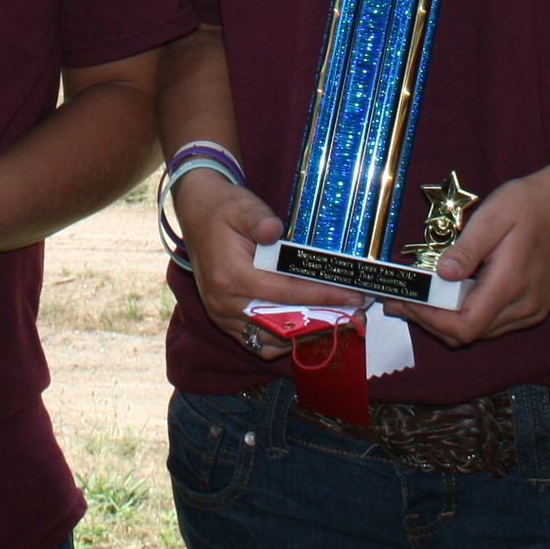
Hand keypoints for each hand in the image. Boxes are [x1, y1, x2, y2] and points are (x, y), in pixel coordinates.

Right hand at [172, 174, 342, 359]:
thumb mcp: (242, 206)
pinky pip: (255, 342)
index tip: (351, 296)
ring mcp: (221, 314)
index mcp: (231, 276)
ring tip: (335, 324)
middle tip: (353, 316)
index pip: (284, 294)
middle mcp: (224, 302)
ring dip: (303, 336)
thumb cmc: (224, 209)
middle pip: (280, 324)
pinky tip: (304, 329)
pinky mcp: (222, 319)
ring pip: (268, 340)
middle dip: (320, 322)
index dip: (320, 296)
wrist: (196, 213)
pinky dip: (280, 341)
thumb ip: (259, 219)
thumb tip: (275, 230)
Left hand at [391, 164, 549, 346]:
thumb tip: (441, 274)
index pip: (465, 325)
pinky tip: (450, 295)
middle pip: (468, 333)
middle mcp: (524, 307)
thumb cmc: (530, 204)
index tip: (404, 301)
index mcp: (511, 284)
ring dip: (446, 320)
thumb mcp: (493, 215)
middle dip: (430, 320)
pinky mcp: (533, 308)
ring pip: (480, 331)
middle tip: (401, 300)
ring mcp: (531, 311)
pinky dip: (467, 315)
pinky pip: (493, 323)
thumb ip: (467, 248)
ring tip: (419, 298)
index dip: (429, 319)